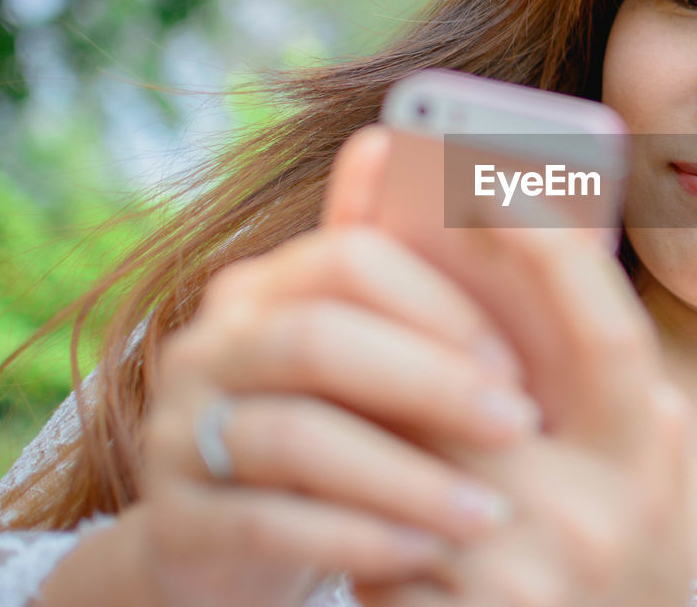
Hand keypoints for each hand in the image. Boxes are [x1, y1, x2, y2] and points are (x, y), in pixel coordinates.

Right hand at [134, 130, 540, 606]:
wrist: (232, 534)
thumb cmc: (338, 422)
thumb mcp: (370, 350)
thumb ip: (398, 267)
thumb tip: (394, 141)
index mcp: (266, 287)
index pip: (350, 258)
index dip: (440, 304)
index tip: (517, 358)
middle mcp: (211, 347)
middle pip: (318, 339)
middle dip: (431, 382)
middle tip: (518, 425)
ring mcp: (179, 433)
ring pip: (296, 437)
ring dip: (407, 476)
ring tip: (487, 513)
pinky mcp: (177, 523)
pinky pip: (268, 524)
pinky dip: (357, 539)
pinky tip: (425, 554)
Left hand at [356, 212, 693, 606]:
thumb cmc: (617, 565)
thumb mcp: (636, 472)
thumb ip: (600, 386)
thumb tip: (543, 256)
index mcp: (646, 456)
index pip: (605, 332)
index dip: (551, 250)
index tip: (494, 175)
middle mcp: (597, 511)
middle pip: (470, 384)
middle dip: (413, 333)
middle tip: (357, 265)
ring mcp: (524, 573)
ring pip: (404, 455)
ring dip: (368, 421)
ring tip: (341, 394)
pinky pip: (375, 536)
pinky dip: (353, 506)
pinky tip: (350, 499)